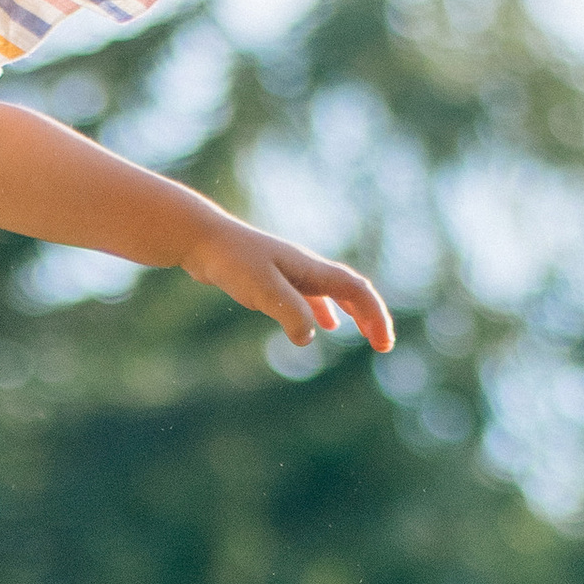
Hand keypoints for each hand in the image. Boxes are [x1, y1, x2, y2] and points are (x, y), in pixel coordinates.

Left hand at [179, 207, 393, 354]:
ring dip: (352, 313)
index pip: (355, 291)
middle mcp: (305, 267)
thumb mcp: (262, 290)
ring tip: (364, 333)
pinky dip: (323, 311)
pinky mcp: (272, 278)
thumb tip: (309, 337)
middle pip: (350, 291)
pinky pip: (310, 296)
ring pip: (332, 293)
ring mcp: (290, 272)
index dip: (374, 316)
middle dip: (370, 316)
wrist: (200, 238)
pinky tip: (320, 326)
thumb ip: (289, 311)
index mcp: (309, 268)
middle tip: (382, 344)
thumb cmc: (230, 260)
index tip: (383, 343)